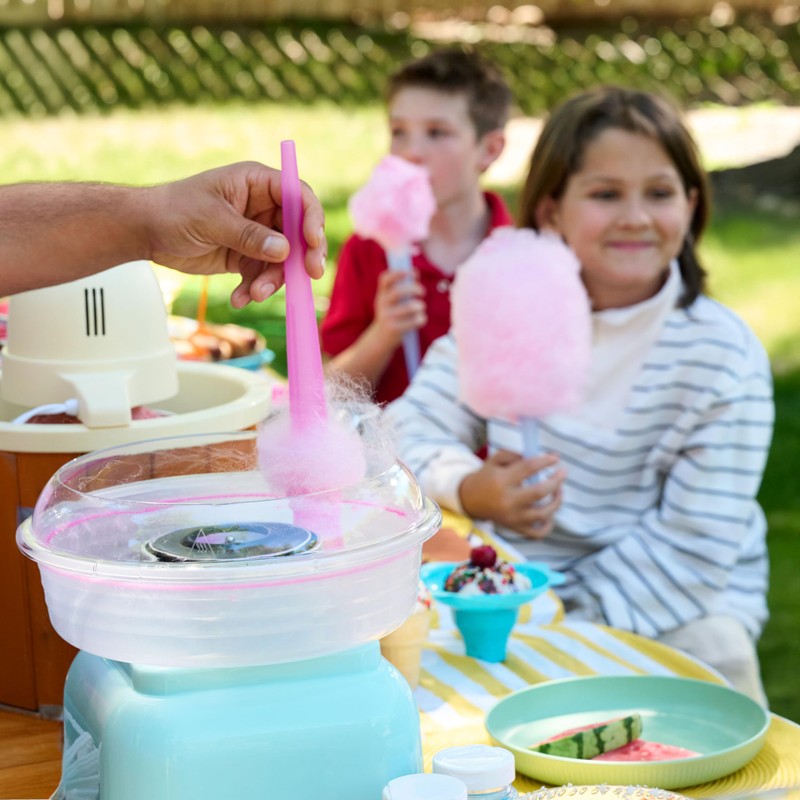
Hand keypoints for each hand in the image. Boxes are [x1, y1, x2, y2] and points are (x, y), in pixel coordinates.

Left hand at [145, 161, 326, 307]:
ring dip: (272, 280)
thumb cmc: (173, 211)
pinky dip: (255, 289)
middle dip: (302, 256)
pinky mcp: (247, 256)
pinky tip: (240, 298)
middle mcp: (262, 206)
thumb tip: (285, 251)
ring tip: (254, 294)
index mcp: (257, 183)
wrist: (146, 232)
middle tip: (308, 276)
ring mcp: (257, 233)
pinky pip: (263, 275)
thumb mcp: (212, 220)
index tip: (312, 242)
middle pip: (298, 231)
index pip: (297, 196)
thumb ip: (249, 235)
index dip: (311, 217)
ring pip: (283, 260)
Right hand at [373, 268, 426, 343]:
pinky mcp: (394, 329)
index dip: (398, 273)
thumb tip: (415, 272)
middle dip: (414, 289)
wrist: (380, 339)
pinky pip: (414, 320)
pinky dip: (422, 319)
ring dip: (420, 306)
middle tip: (422, 292)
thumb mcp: (392, 301)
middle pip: (399, 291)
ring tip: (421, 307)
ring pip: (410, 307)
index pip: (385, 279)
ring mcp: (387, 317)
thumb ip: (402, 286)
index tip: (412, 273)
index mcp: (381, 295)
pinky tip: (421, 319)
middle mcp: (382, 304)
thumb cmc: (392, 315)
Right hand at [458, 449, 564, 538]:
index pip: (529, 468)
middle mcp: (508, 500)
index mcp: (502, 481)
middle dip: (556, 481)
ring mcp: (513, 517)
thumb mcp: (495, 460)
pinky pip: (537, 533)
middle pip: (540, 492)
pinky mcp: (515, 528)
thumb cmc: (486, 477)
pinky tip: (550, 514)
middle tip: (563, 472)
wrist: (469, 500)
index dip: (545, 462)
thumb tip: (540, 457)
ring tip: (559, 491)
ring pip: (543, 514)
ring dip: (557, 501)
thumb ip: (515, 454)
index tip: (555, 458)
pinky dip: (548, 525)